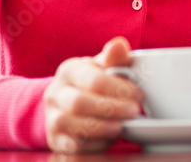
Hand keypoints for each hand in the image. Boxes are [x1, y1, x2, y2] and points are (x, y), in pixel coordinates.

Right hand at [42, 36, 142, 152]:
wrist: (68, 103)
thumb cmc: (93, 81)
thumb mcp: (104, 67)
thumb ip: (115, 58)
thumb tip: (119, 44)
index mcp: (69, 70)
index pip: (92, 79)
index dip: (118, 88)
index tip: (139, 95)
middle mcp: (55, 93)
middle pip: (78, 103)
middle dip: (110, 108)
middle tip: (134, 112)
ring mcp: (52, 117)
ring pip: (69, 124)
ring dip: (99, 128)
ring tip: (121, 128)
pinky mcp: (55, 140)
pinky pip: (69, 145)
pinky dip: (90, 145)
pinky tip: (108, 141)